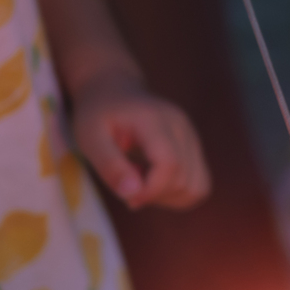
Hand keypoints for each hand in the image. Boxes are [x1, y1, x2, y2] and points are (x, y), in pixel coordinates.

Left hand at [69, 71, 210, 210]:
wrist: (115, 91)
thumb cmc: (98, 115)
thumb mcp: (89, 138)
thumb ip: (110, 166)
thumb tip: (133, 194)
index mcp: (154, 119)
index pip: (169, 164)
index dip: (151, 190)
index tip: (127, 197)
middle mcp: (180, 126)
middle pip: (183, 180)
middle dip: (154, 195)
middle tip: (127, 183)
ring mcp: (192, 136)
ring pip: (196, 187)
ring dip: (167, 197)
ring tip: (142, 180)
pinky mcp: (195, 148)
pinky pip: (199, 185)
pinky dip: (177, 193)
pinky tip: (154, 180)